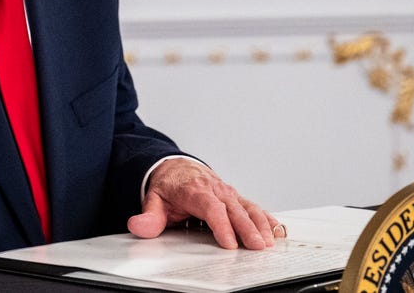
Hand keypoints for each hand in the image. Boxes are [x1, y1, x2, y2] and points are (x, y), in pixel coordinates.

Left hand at [126, 157, 281, 249]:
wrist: (176, 167)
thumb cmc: (168, 185)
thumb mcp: (153, 199)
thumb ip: (148, 216)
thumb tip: (137, 225)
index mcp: (195, 191)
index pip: (211, 208)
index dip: (221, 226)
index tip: (229, 243)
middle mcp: (215, 190)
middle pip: (234, 210)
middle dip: (247, 229)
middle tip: (256, 247)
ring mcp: (228, 193)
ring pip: (247, 207)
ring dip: (260, 224)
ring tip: (268, 242)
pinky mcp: (235, 197)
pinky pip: (254, 207)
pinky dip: (266, 218)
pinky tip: (275, 230)